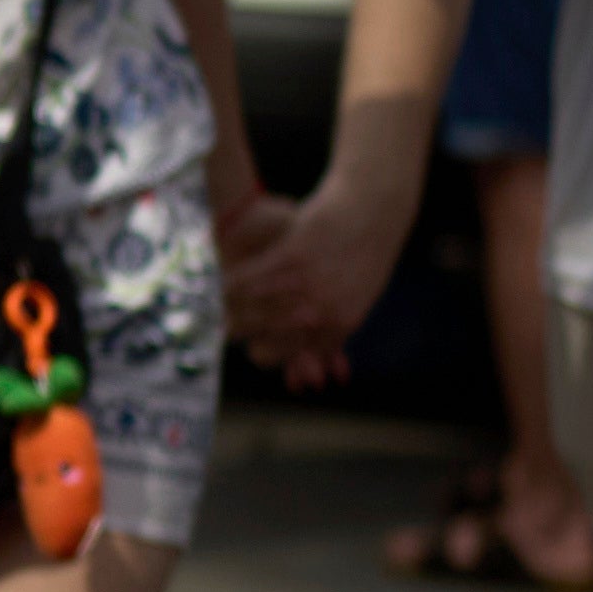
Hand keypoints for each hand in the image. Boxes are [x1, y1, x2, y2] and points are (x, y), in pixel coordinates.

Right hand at [225, 151, 415, 377]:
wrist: (374, 211)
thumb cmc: (368, 252)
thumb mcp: (359, 299)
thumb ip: (333, 335)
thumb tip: (317, 381)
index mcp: (342, 324)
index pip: (293, 357)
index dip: (270, 355)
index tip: (254, 348)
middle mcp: (322, 313)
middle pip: (267, 343)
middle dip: (247, 340)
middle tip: (229, 330)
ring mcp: (307, 286)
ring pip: (253, 312)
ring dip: (231, 314)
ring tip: (218, 311)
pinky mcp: (292, 257)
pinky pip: (249, 279)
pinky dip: (230, 284)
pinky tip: (219, 282)